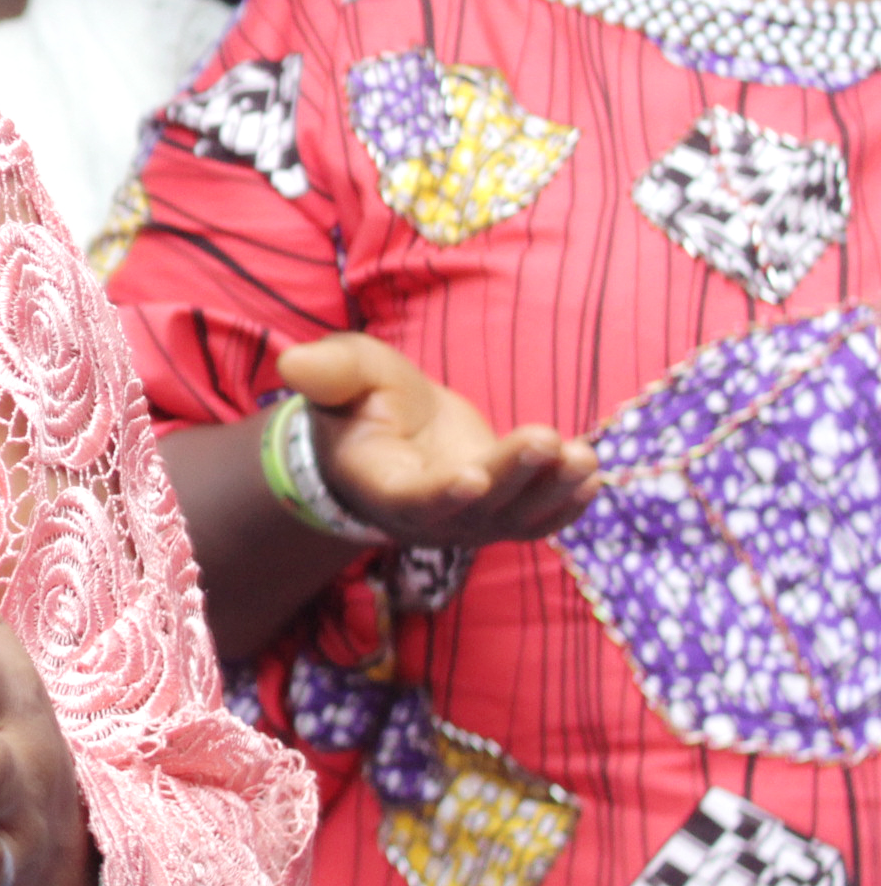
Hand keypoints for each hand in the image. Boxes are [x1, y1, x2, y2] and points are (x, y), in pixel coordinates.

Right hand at [278, 332, 597, 547]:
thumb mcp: (343, 376)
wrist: (389, 432)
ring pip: (516, 518)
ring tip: (584, 457)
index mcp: (382, 485)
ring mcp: (470, 521)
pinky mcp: (503, 514)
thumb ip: (326, 372)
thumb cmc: (360, 402)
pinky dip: (568, 504)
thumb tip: (294, 363)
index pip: (413, 499)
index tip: (473, 475)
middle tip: (547, 440)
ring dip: (553, 491)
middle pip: (477, 508)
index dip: (443, 494)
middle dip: (514, 475)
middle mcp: (428, 517)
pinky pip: (539, 520)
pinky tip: (591, 476)